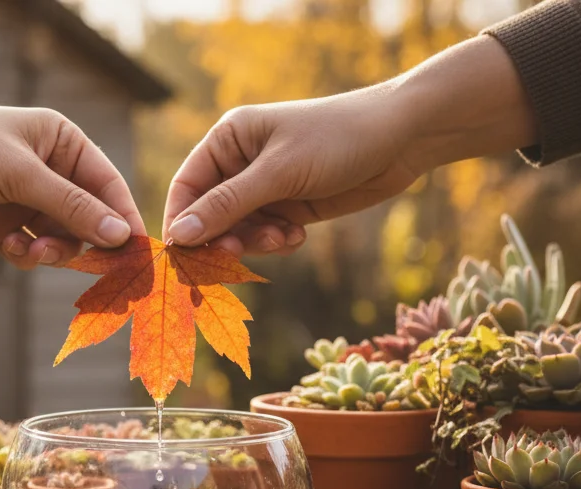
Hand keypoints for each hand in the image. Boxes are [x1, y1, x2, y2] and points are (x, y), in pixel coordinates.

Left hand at [0, 55, 141, 267]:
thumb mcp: (21, 175)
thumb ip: (73, 207)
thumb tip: (122, 236)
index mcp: (62, 142)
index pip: (107, 184)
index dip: (123, 219)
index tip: (136, 254)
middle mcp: (49, 171)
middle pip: (88, 219)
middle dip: (82, 242)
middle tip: (79, 264)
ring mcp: (25, 200)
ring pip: (61, 240)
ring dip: (51, 252)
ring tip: (30, 250)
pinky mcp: (2, 226)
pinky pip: (32, 250)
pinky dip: (26, 255)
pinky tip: (7, 247)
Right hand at [163, 36, 535, 254]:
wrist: (401, 138)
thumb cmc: (336, 139)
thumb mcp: (278, 173)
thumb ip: (228, 206)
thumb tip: (179, 237)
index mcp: (229, 140)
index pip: (187, 187)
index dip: (181, 222)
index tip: (182, 258)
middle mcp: (242, 163)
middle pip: (209, 215)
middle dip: (223, 239)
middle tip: (236, 257)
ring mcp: (267, 187)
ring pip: (239, 231)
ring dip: (255, 243)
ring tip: (282, 238)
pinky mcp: (291, 207)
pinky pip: (267, 236)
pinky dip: (277, 243)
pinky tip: (298, 237)